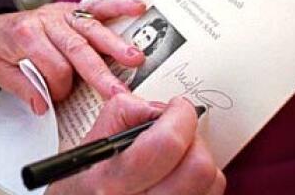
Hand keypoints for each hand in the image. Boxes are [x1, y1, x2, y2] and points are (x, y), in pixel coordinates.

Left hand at [0, 0, 146, 113]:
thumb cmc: (3, 50)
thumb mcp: (2, 72)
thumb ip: (24, 88)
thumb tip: (42, 105)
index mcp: (26, 35)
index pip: (53, 64)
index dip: (61, 85)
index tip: (62, 97)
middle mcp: (46, 20)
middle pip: (76, 48)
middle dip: (99, 71)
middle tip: (118, 91)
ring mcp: (62, 13)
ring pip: (91, 29)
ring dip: (115, 45)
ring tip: (135, 59)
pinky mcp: (74, 8)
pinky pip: (97, 6)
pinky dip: (118, 6)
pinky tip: (137, 8)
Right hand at [47, 96, 224, 194]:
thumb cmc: (82, 188)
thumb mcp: (88, 148)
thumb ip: (120, 115)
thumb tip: (159, 108)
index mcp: (110, 181)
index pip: (165, 145)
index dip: (180, 116)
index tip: (177, 107)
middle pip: (198, 167)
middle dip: (192, 137)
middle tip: (178, 131)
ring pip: (212, 183)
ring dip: (199, 160)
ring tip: (177, 157)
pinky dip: (202, 182)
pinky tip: (179, 177)